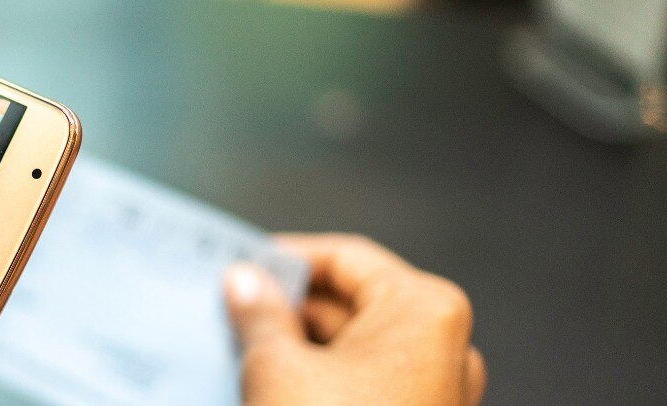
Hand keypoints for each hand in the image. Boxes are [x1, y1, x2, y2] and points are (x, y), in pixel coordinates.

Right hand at [224, 234, 485, 404]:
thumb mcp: (277, 368)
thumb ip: (258, 315)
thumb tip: (244, 283)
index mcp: (421, 310)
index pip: (345, 258)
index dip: (287, 259)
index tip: (241, 267)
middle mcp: (442, 346)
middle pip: (351, 304)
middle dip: (287, 309)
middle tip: (229, 312)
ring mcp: (435, 393)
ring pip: (353, 350)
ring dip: (297, 348)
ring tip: (239, 353)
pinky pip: (362, 388)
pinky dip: (317, 383)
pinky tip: (269, 391)